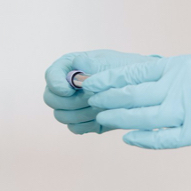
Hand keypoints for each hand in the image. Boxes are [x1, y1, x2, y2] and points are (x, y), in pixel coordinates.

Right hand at [43, 50, 159, 133]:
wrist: (140, 89)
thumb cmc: (126, 70)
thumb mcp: (112, 63)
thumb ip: (94, 64)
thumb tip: (77, 63)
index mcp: (68, 67)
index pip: (50, 76)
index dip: (56, 84)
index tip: (69, 89)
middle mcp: (65, 86)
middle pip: (50, 99)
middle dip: (69, 102)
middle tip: (90, 99)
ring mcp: (70, 106)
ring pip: (61, 116)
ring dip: (80, 113)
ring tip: (100, 106)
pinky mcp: (80, 121)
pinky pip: (74, 128)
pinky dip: (86, 125)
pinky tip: (101, 117)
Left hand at [83, 50, 190, 148]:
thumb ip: (173, 71)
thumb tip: (150, 75)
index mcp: (178, 69)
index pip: (132, 73)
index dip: (108, 80)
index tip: (89, 82)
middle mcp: (178, 89)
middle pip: (131, 96)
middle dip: (106, 98)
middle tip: (89, 100)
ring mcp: (187, 113)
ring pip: (141, 118)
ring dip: (117, 118)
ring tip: (101, 117)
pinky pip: (163, 138)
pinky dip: (143, 138)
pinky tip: (128, 137)